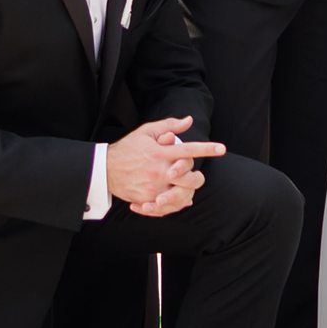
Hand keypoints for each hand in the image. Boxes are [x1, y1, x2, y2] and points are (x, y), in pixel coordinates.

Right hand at [106, 112, 223, 213]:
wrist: (104, 169)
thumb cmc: (128, 148)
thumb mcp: (146, 132)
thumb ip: (169, 126)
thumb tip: (189, 120)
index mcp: (161, 152)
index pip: (189, 150)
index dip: (207, 149)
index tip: (222, 149)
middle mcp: (159, 170)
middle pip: (190, 177)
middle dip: (197, 177)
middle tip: (195, 175)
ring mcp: (154, 187)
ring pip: (182, 195)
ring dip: (186, 192)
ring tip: (184, 188)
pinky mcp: (147, 200)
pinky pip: (167, 207)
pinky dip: (174, 204)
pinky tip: (175, 199)